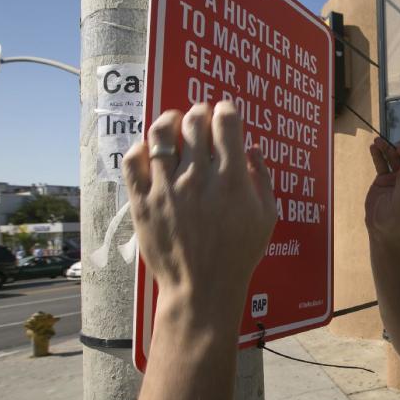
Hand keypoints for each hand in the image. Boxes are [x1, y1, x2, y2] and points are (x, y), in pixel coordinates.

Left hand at [122, 101, 277, 326]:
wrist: (201, 288)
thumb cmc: (238, 254)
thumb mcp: (267, 217)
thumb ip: (262, 179)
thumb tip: (251, 149)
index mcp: (232, 180)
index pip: (226, 123)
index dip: (227, 110)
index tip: (226, 113)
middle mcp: (197, 179)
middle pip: (194, 122)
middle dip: (200, 112)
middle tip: (202, 117)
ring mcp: (166, 189)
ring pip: (160, 134)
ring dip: (169, 120)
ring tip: (174, 122)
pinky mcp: (142, 202)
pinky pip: (133, 161)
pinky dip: (141, 148)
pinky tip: (150, 151)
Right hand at [365, 138, 399, 243]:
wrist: (379, 230)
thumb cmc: (394, 221)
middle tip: (392, 145)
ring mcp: (398, 177)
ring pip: (395, 158)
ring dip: (388, 149)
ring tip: (377, 141)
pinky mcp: (386, 178)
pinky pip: (383, 164)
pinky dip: (379, 155)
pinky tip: (373, 147)